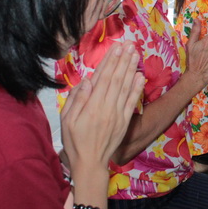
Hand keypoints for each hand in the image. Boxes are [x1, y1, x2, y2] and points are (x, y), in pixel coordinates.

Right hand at [61, 41, 144, 170]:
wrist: (90, 163)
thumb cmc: (75, 141)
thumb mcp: (66, 121)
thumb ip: (76, 100)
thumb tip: (87, 80)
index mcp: (91, 106)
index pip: (103, 79)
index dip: (110, 62)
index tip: (115, 48)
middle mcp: (107, 108)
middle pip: (116, 79)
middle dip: (122, 60)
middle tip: (128, 44)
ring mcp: (118, 114)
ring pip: (126, 87)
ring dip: (131, 69)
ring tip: (135, 54)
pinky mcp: (124, 121)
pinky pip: (132, 102)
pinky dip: (137, 88)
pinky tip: (140, 76)